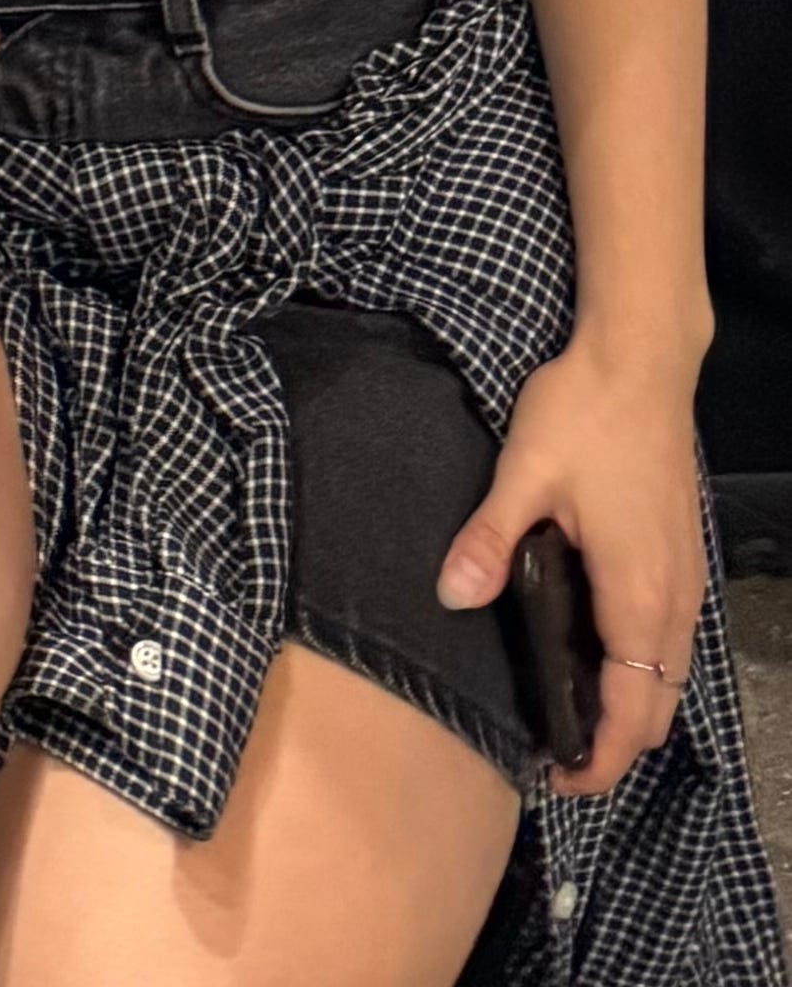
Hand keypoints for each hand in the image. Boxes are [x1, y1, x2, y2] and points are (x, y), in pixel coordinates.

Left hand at [442, 329, 709, 799]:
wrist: (640, 360)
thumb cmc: (584, 414)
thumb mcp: (524, 473)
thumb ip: (490, 539)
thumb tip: (451, 595)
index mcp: (640, 597)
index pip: (634, 714)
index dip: (600, 761)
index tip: (555, 779)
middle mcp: (675, 603)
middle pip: (658, 710)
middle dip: (614, 746)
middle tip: (552, 752)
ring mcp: (686, 581)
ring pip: (668, 678)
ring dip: (630, 708)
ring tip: (566, 710)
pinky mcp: (681, 559)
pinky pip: (669, 642)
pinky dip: (641, 670)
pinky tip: (594, 652)